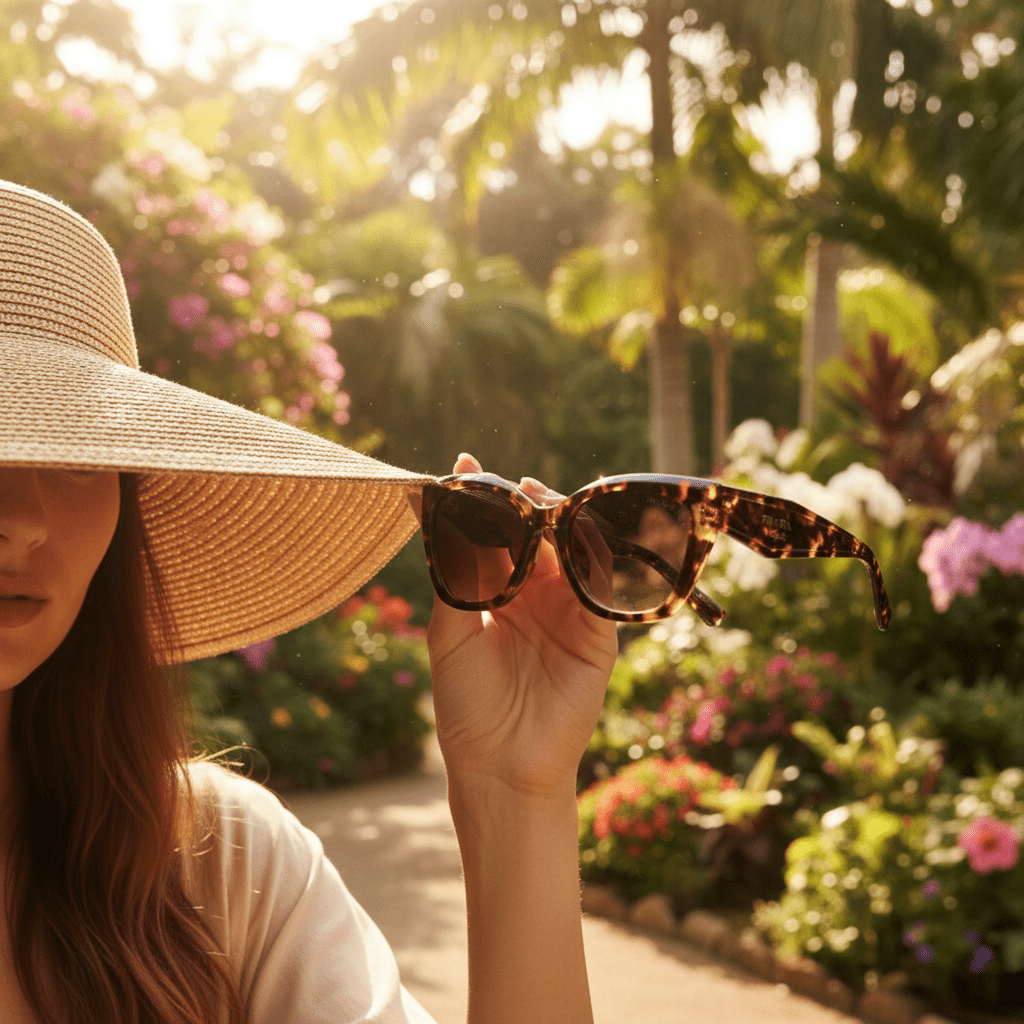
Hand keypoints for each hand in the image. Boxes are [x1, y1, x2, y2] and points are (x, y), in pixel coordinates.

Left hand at [425, 454, 617, 801]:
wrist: (500, 766)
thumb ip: (456, 574)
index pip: (497, 533)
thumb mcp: (450, 632)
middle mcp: (537, 595)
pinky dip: (588, 552)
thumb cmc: (466, 705)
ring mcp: (570, 610)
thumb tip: (439, 511)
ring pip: (571, 548)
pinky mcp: (598, 631)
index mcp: (500, 593)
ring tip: (536, 500)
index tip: (465, 464)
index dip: (485, 500)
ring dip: (558, 520)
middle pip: (538, 532)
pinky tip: (570, 532)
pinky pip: (598, 583)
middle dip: (525, 503)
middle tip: (511, 486)